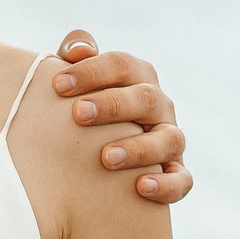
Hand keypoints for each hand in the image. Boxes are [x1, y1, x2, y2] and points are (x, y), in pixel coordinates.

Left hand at [52, 30, 189, 203]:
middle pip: (146, 98)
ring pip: (170, 139)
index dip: (92, 71)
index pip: (122, 65)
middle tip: (78, 114)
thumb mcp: (75, 81)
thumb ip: (72, 56)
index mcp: (137, 78)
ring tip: (106, 158)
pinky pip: (181, 180)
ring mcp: (170, 140)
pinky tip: (140, 187)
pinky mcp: (176, 174)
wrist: (95, 157)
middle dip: (113, 105)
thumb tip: (79, 50)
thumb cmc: (80, 108)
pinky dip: (166, 185)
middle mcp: (159, 106)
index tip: (58, 84)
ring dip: (140, 148)